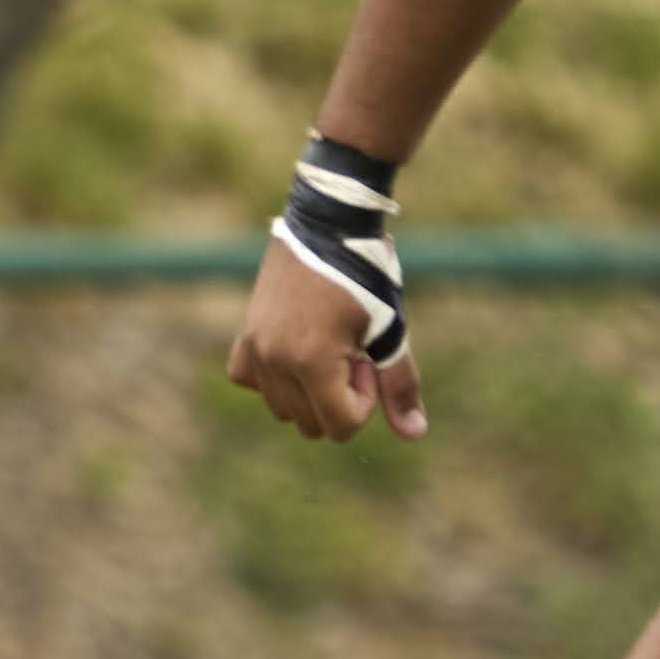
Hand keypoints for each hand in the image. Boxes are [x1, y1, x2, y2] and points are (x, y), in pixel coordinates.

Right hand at [225, 234, 424, 443]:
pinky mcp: (245, 335)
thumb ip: (399, 384)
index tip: (366, 361)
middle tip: (349, 351)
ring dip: (308, 391)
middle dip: (337, 397)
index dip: (363, 402)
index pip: (339, 427)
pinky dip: (273, 377)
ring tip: (325, 347)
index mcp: (312, 361)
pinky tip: (294, 352)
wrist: (327, 225)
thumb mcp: (390, 331)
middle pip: (310, 425)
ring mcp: (254, 347)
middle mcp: (274, 360)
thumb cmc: (366, 276)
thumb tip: (414, 433)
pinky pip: (249, 380)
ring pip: (281, 409)